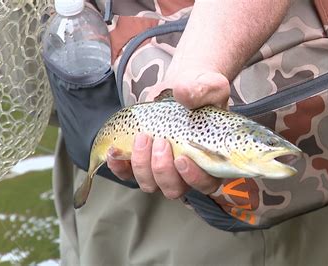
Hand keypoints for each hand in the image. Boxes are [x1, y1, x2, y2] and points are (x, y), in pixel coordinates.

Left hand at [107, 70, 229, 198]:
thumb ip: (201, 91)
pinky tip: (116, 150)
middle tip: (160, 141)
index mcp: (211, 160)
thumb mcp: (209, 85)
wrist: (181, 87)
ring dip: (142, 165)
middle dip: (162, 169)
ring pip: (150, 185)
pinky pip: (127, 174)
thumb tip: (183, 94)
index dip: (193, 177)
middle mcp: (187, 172)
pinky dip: (119, 166)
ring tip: (142, 137)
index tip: (181, 158)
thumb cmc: (201, 90)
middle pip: (174, 189)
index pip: (206, 184)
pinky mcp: (142, 161)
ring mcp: (163, 169)